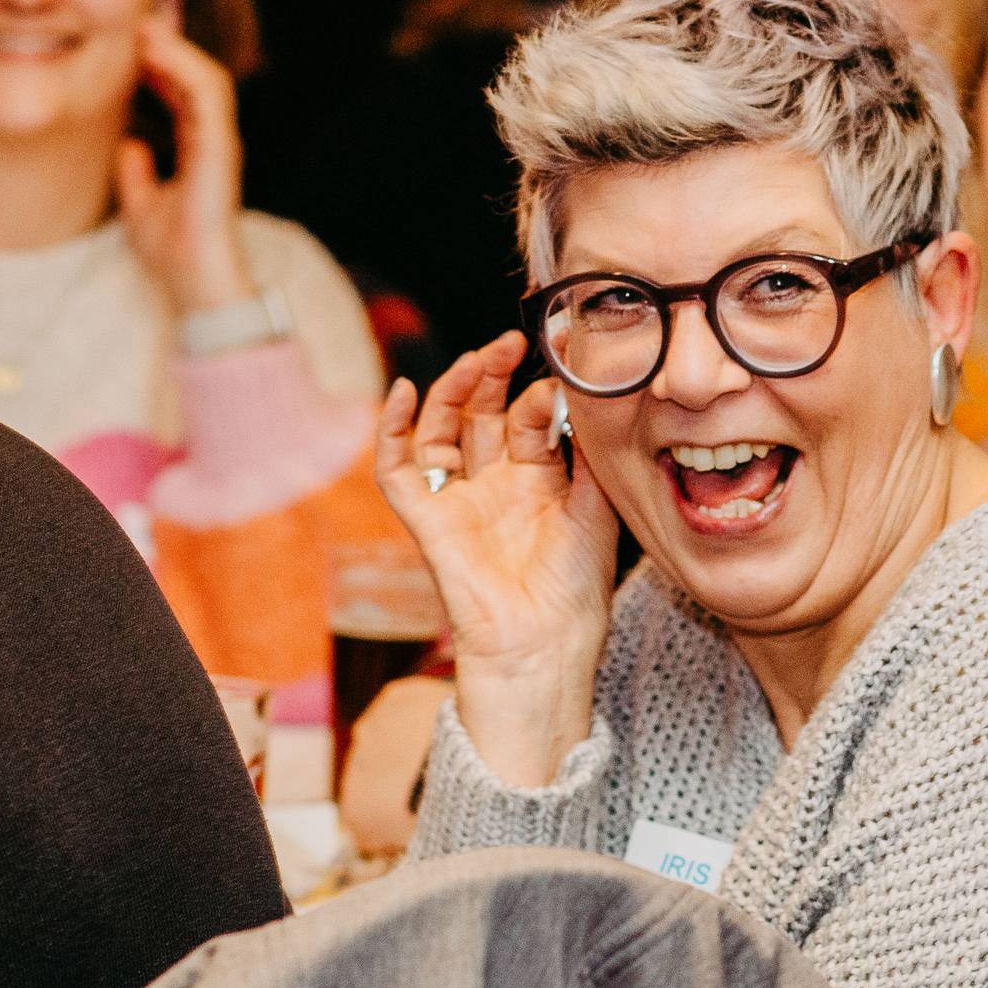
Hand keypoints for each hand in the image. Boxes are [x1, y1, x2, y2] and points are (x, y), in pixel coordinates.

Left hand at [116, 15, 253, 314]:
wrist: (195, 289)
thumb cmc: (175, 256)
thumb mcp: (141, 207)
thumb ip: (136, 173)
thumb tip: (128, 145)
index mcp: (198, 149)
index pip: (183, 92)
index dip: (160, 63)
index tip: (131, 41)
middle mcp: (213, 141)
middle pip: (196, 76)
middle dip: (169, 45)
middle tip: (137, 19)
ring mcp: (221, 144)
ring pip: (207, 79)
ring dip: (176, 50)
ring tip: (146, 28)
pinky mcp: (221, 151)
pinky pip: (209, 98)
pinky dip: (185, 70)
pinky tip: (158, 54)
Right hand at [373, 332, 619, 784]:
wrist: (546, 645)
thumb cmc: (576, 590)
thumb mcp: (595, 509)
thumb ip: (584, 453)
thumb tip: (580, 393)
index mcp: (535, 481)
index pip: (524, 418)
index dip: (536, 392)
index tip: (559, 372)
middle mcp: (493, 484)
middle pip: (479, 414)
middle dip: (491, 375)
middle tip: (510, 342)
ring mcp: (458, 501)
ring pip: (440, 430)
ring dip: (452, 390)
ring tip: (475, 359)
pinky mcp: (427, 521)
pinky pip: (398, 471)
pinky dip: (392, 431)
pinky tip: (405, 393)